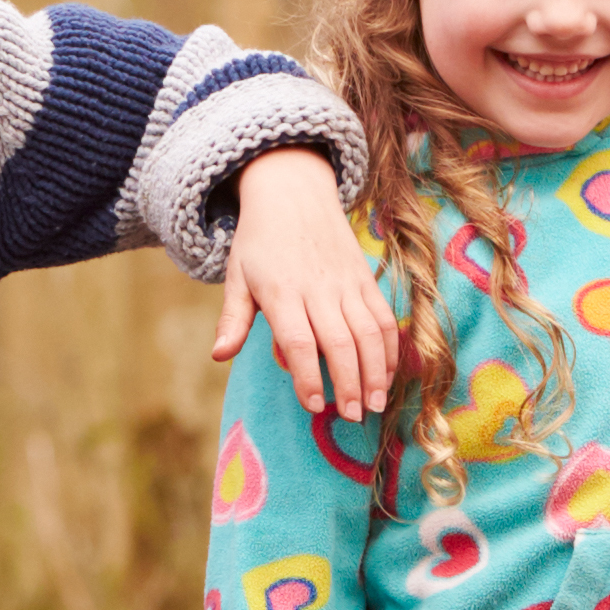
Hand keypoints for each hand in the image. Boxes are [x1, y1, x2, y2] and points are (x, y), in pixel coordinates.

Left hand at [215, 146, 395, 423]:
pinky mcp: (365, 279)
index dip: (308, 376)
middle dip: (350, 384)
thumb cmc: (259, 242)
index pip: (298, 341)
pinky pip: (384, 317)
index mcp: (281, 290)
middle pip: (340, 342)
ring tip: (377, 405)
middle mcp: (318, 288)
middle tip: (354, 417)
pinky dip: (390, 348)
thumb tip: (219, 356)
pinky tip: (389, 374)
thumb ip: (232, 319)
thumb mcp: (238, 276)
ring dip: (377, 372)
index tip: (314, 406)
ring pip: (369, 333)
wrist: (293, 192)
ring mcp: (346, 282)